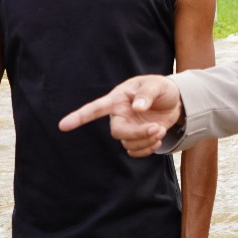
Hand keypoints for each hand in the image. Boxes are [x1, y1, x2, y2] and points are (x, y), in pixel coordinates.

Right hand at [59, 75, 183, 157]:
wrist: (174, 101)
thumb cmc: (161, 89)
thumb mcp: (156, 85)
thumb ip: (146, 94)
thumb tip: (137, 107)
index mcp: (118, 99)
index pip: (95, 109)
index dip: (79, 117)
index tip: (63, 125)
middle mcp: (119, 115)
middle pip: (117, 132)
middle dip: (137, 134)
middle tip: (157, 129)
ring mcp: (127, 128)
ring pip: (127, 144)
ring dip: (146, 141)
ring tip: (161, 130)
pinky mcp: (135, 138)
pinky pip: (134, 152)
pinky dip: (147, 150)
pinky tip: (157, 140)